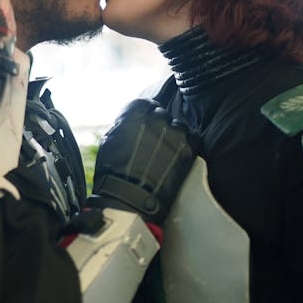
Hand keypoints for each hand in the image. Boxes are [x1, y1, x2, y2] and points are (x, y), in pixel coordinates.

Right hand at [87, 99, 199, 225]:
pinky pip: (192, 139)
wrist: (130, 199)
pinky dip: (186, 145)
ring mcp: (174, 134)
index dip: (145, 114)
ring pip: (178, 125)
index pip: (145, 103)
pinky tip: (177, 156)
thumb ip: (123, 125)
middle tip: (153, 141)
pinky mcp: (187, 150)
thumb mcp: (109, 141)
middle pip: (162, 113)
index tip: (145, 123)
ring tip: (165, 151)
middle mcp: (155, 119)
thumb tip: (130, 122)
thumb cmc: (113, 173)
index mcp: (134, 114)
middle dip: (158, 124)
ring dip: (173, 134)